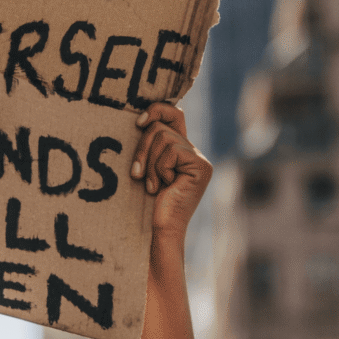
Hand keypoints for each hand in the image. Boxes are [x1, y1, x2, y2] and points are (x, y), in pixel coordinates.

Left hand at [131, 103, 212, 241]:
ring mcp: (200, 159)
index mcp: (182, 149)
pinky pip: (171, 151)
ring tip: (152, 185)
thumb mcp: (147, 165)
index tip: (138, 123)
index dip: (157, 110)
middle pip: (162, 125)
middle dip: (142, 147)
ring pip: (163, 137)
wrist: (161, 229)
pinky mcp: (200, 166)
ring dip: (149, 162)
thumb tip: (141, 119)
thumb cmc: (149, 201)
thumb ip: (151, 143)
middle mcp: (194, 151)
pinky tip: (163, 187)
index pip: (174, 113)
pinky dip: (159, 169)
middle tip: (137, 173)